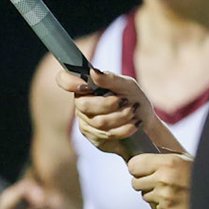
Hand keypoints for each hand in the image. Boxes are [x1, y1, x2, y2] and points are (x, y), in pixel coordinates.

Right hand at [55, 67, 179, 155]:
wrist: (145, 121)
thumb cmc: (134, 99)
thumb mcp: (127, 85)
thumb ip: (110, 79)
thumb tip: (93, 71)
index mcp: (85, 86)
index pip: (64, 80)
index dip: (69, 82)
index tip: (87, 87)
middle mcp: (81, 103)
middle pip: (84, 105)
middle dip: (109, 104)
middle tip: (126, 101)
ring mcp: (85, 121)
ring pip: (98, 122)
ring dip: (122, 117)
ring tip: (133, 112)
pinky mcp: (93, 136)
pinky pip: (105, 134)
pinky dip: (124, 129)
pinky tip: (133, 125)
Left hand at [126, 154, 191, 208]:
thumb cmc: (200, 174)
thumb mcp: (183, 159)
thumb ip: (162, 157)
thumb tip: (138, 154)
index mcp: (168, 162)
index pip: (133, 165)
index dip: (138, 168)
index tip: (143, 169)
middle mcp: (165, 179)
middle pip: (135, 182)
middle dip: (144, 182)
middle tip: (158, 181)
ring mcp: (166, 196)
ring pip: (145, 195)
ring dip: (154, 194)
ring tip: (171, 190)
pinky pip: (157, 206)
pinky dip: (164, 205)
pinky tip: (177, 200)